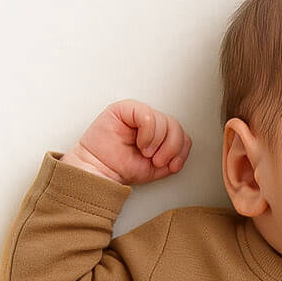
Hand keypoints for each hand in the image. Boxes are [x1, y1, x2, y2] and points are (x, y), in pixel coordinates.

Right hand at [65, 99, 193, 186]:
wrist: (100, 171)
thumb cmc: (121, 167)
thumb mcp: (155, 168)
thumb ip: (172, 160)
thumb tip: (181, 153)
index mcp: (159, 133)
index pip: (181, 134)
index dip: (180, 150)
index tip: (171, 165)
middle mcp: (150, 121)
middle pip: (176, 126)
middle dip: (171, 147)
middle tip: (156, 160)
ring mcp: (137, 113)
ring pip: (164, 121)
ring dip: (158, 142)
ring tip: (145, 153)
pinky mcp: (125, 109)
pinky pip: (148, 115)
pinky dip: (148, 133)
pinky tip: (140, 143)